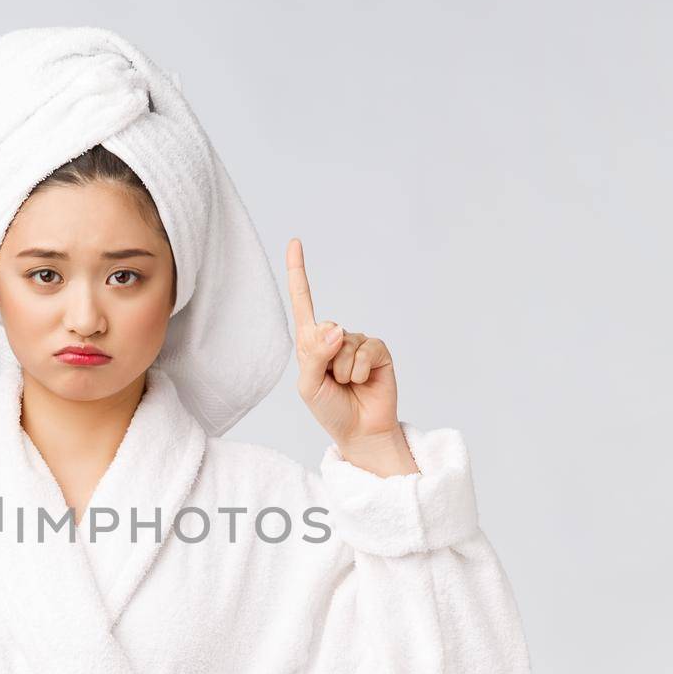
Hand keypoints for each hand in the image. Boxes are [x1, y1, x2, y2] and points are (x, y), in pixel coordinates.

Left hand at [285, 237, 406, 462]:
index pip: (303, 302)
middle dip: (326, 360)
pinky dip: (359, 371)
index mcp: (310, 343)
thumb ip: (314, 356)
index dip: (298, 272)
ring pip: (345, 344)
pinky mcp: (377, 350)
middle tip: (332, 382)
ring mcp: (357, 342)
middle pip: (325, 329)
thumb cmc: (330, 409)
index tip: (295, 242)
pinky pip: (365, 350)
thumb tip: (336, 327)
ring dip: (343, 371)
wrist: (360, 431)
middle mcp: (334, 337)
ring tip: (347, 385)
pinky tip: (363, 382)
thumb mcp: (310, 386)